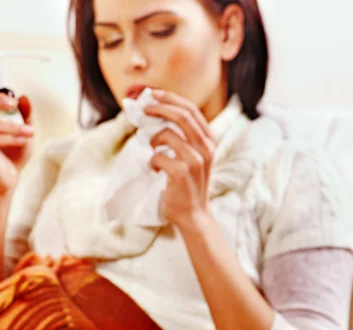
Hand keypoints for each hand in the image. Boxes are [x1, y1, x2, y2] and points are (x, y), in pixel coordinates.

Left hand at [145, 90, 215, 229]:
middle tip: (143, 108)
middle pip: (182, 115)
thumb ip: (183, 137)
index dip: (170, 98)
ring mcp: (196, 160)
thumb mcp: (193, 156)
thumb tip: (155, 114)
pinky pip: (158, 156)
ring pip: (168, 134)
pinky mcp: (182, 173)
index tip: (151, 93)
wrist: (194, 214)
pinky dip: (152, 161)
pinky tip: (156, 169)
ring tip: (152, 148)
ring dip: (153, 138)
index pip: (191, 109)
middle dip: (159, 107)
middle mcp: (206, 148)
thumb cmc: (188, 184)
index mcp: (210, 141)